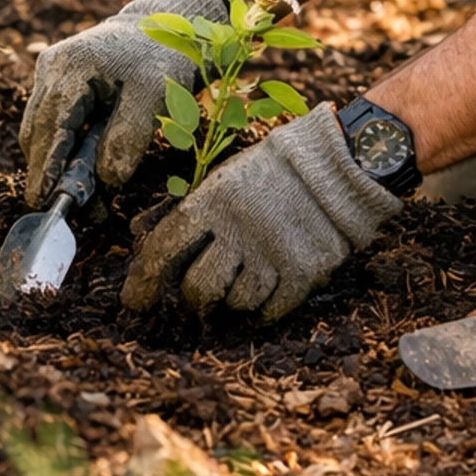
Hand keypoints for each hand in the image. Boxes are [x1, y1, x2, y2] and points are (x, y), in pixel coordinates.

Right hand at [18, 0, 217, 204]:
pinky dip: (63, 146)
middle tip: (76, 209)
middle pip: (37, 133)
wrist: (166, 21)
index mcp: (71, 68)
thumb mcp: (155, 95)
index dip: (47, 170)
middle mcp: (51, 68)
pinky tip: (83, 166)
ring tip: (85, 194)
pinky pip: (51, 121)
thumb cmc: (163, 56)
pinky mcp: (57, 79)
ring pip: (40, 130)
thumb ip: (128, 137)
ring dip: (55, 163)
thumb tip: (105, 181)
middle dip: (51, 173)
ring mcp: (50, 72)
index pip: (50, 130)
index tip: (45, 203)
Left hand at [120, 105, 402, 319]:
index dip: (143, 281)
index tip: (134, 303)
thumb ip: (199, 212)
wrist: (341, 165)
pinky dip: (265, 309)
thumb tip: (155, 245)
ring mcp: (271, 254)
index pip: (164, 248)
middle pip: (198, 289)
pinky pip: (271, 310)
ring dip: (235, 299)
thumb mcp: (229, 177)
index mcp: (213, 201)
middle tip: (202, 295)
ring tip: (247, 280)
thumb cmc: (277, 169)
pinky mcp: (302, 272)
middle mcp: (238, 231)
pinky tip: (269, 295)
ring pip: (235, 302)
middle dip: (195, 298)